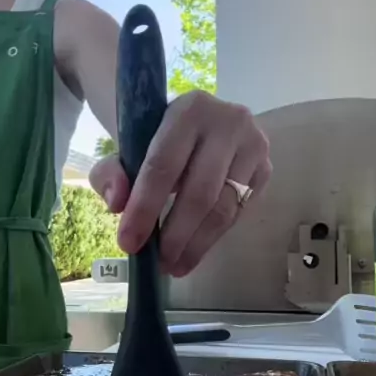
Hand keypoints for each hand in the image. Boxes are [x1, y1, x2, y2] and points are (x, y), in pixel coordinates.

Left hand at [89, 91, 270, 276]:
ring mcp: (253, 146)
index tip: (129, 243)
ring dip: (198, 244)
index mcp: (188, 110)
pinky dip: (215, 236)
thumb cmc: (158, 138)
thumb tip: (117, 203)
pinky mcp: (266, 168)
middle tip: (158, 263)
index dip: (145, 209)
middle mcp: (229, 122)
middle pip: (200, 193)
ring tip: (176, 265)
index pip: (163, 166)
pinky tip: (196, 248)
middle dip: (176, 235)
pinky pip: (240, 212)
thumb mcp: (127, 147)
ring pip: (225, 208)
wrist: (197, 123)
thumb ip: (110, 173)